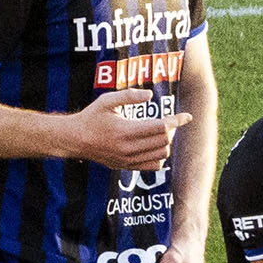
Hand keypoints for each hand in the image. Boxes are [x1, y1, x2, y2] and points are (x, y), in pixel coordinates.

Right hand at [67, 88, 184, 170]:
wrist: (75, 139)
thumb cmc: (92, 117)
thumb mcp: (106, 100)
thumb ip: (128, 96)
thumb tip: (150, 95)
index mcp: (125, 130)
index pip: (160, 127)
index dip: (176, 121)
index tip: (187, 116)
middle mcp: (128, 148)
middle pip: (163, 141)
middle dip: (171, 129)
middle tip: (167, 121)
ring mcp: (128, 160)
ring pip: (161, 154)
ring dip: (166, 142)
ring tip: (161, 132)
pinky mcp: (127, 167)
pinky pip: (154, 166)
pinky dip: (160, 156)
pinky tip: (155, 146)